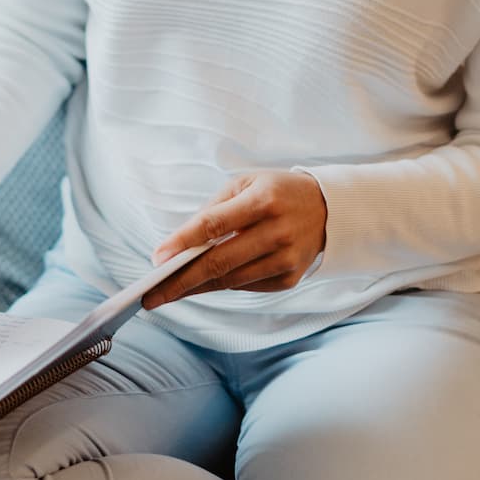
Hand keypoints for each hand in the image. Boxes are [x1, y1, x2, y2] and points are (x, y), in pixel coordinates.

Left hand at [142, 170, 326, 309]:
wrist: (329, 209)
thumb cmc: (277, 192)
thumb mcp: (246, 184)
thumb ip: (214, 210)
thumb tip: (179, 244)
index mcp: (263, 200)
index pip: (214, 224)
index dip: (183, 242)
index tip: (156, 258)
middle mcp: (277, 231)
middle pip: (219, 262)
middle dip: (180, 281)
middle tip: (151, 295)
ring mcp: (286, 259)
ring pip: (230, 280)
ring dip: (195, 288)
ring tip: (166, 293)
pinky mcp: (289, 278)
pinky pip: (245, 286)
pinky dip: (221, 285)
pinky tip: (201, 284)